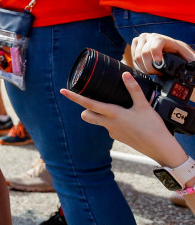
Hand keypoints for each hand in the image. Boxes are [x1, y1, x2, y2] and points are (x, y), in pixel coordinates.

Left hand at [61, 71, 187, 166]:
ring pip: (98, 121)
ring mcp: (113, 132)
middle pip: (86, 115)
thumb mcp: (144, 106)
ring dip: (99, 114)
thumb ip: (133, 90)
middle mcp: (109, 124)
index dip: (74, 97)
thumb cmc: (153, 128)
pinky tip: (125, 117)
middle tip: (91, 99)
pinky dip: (111, 120)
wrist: (161, 149)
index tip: (63, 91)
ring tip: (114, 106)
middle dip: (84, 108)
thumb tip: (126, 74)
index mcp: (113, 114)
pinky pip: (109, 127)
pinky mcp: (119, 137)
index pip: (88, 104)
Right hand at [131, 33, 194, 73]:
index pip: (155, 43)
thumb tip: (194, 66)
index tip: (158, 62)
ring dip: (144, 68)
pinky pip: (132, 57)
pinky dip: (138, 65)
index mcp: (162, 38)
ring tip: (153, 72)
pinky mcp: (135, 43)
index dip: (155, 53)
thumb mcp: (188, 57)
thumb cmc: (180, 53)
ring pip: (136, 56)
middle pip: (143, 53)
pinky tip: (146, 68)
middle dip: (150, 68)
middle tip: (157, 74)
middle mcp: (149, 36)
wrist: (170, 47)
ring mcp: (141, 39)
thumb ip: (192, 62)